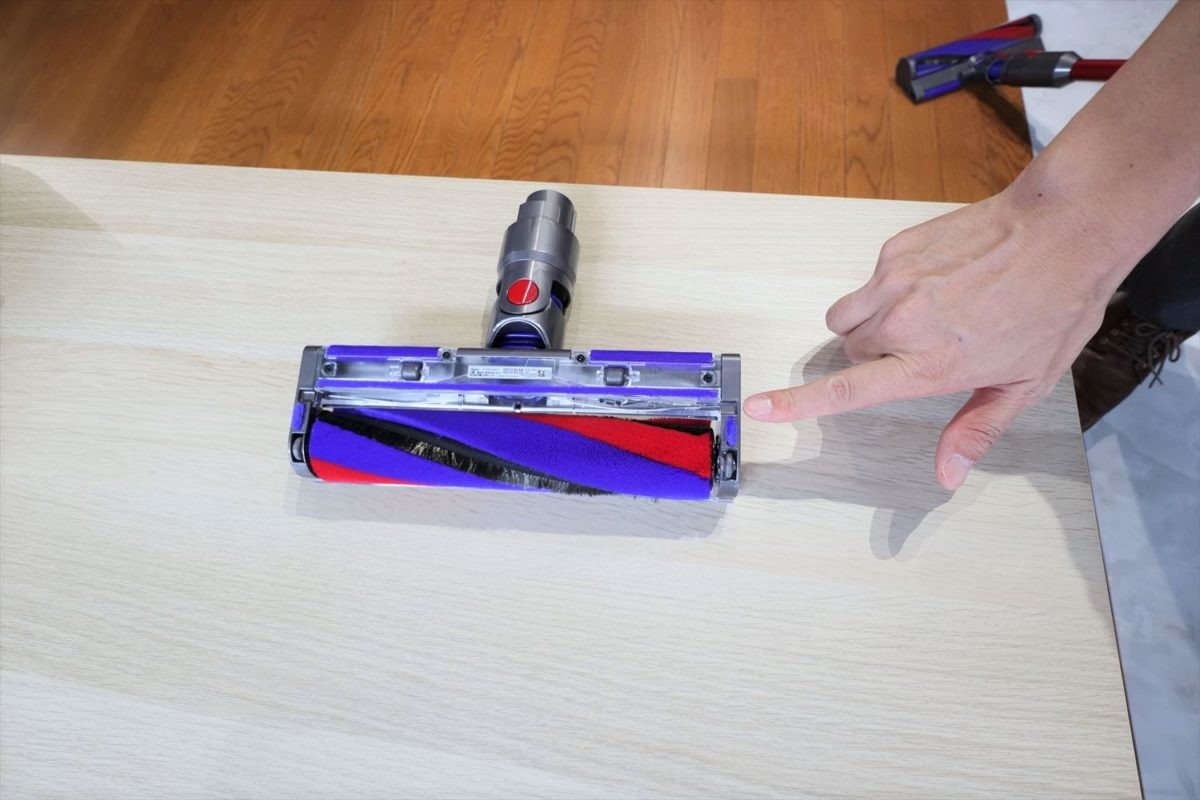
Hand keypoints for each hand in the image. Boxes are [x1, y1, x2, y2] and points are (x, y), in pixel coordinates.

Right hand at [744, 188, 1125, 489]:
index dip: (796, 404)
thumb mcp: (1024, 383)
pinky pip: (870, 281)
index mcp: (929, 364)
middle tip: (921, 348)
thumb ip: (976, 429)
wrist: (1061, 228)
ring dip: (869, 324)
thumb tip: (946, 475)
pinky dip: (891, 288)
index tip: (760, 409)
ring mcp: (894, 280)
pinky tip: (938, 280)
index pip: (847, 390)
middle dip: (872, 356)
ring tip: (920, 316)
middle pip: (850, 351)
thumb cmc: (1053, 305)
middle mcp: (902, 322)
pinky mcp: (895, 249)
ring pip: (848, 316)